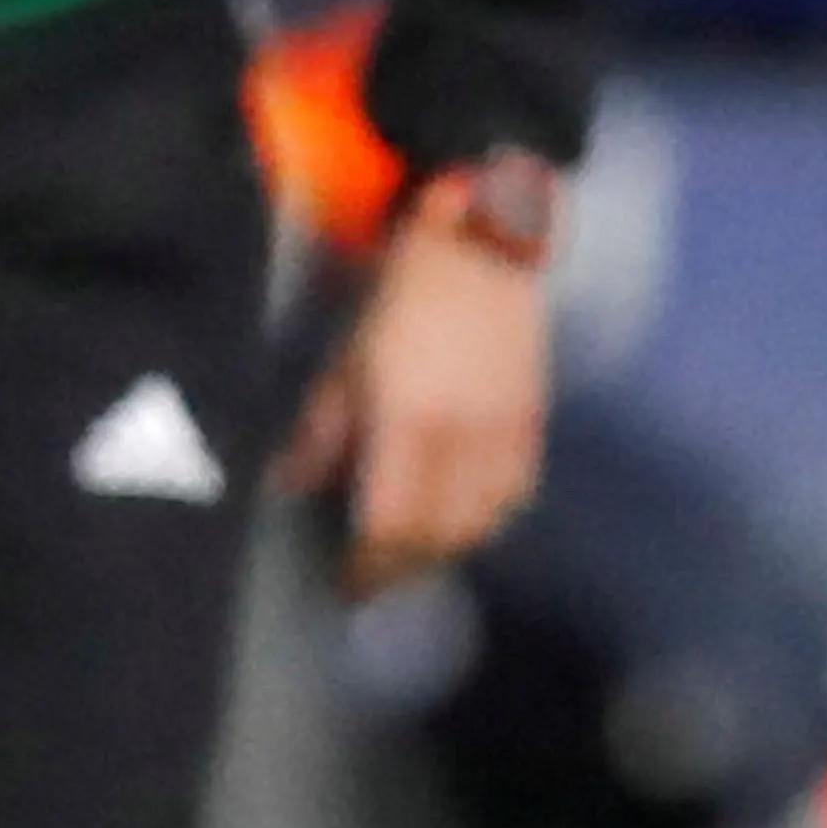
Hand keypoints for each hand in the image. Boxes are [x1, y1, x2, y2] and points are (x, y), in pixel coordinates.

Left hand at [270, 210, 549, 596]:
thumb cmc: (404, 296)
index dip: (368, 565)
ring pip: (485, 522)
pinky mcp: (534, 419)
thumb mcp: (346, 358)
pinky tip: (463, 520)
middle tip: (372, 578)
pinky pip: (516, 492)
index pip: (393, 523)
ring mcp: (508, 429)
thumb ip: (322, 430)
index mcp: (412, 419)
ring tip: (414, 555)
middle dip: (404, 568)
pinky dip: (488, 519)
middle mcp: (466, 435)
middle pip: (440, 535)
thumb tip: (292, 487)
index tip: (345, 581)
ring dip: (447, 549)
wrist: (487, 246)